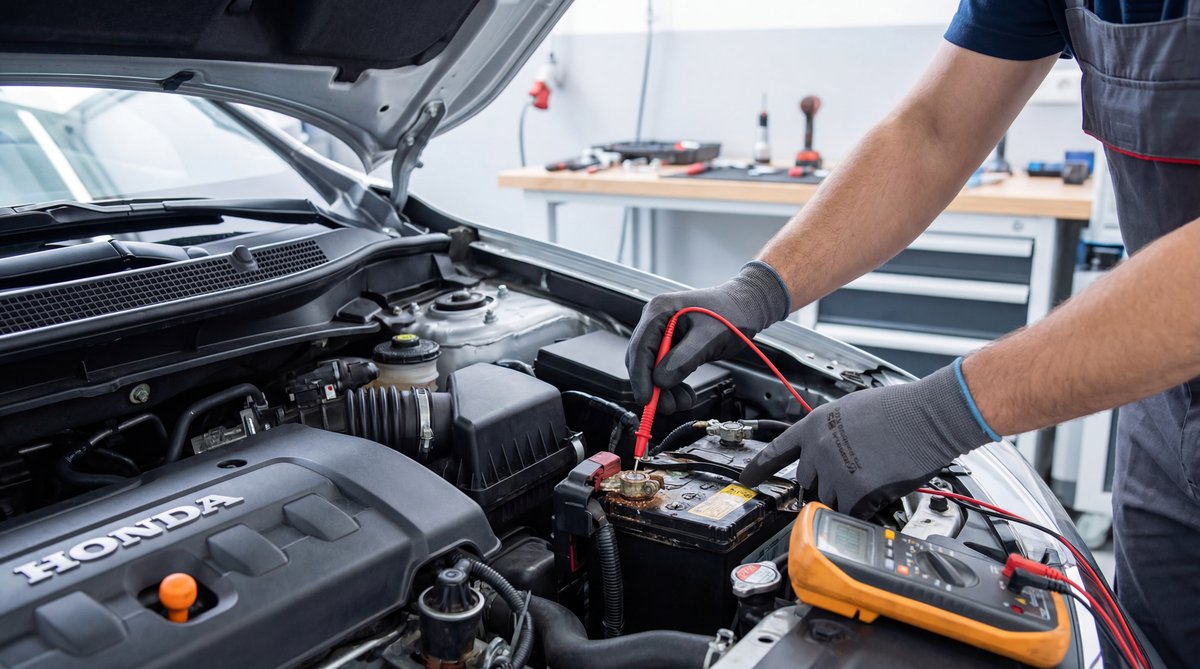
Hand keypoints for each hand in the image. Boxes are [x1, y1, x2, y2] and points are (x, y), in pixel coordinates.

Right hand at [625, 261, 790, 413]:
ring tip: (683, 402)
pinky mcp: (671, 345)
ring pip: (653, 369)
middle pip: (642, 360)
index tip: (647, 399)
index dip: (641, 376)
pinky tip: (685, 394)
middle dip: (654, 386)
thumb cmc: (731, 313)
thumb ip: (684, 359)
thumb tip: (661, 381)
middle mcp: (656, 321)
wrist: (745, 308)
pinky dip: (673, 385)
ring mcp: (662, 333)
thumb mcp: (709, 337)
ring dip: (665, 390)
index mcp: (659, 310)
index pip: (640, 347)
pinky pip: (664, 369)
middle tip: (668, 406)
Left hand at [739, 362, 996, 517]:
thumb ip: (832, 434)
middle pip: (805, 482)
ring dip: (845, 499)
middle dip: (821, 486)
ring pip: (828, 500)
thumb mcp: (852, 411)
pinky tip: (877, 495)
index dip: (758, 469)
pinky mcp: (854, 491)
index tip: (745, 481)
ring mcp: (834, 471)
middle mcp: (818, 448)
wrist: (926, 415)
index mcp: (815, 425)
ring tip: (870, 482)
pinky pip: (850, 512)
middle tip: (844, 484)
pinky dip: (863, 510)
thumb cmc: (899, 409)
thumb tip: (829, 452)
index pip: (777, 450)